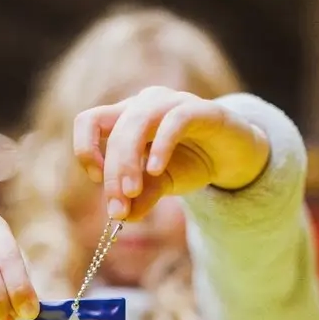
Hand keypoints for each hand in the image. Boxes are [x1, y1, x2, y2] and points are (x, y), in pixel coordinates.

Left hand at [73, 86, 269, 220]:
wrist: (233, 154)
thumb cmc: (190, 162)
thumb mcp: (160, 184)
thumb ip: (141, 197)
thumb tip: (122, 217)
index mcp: (127, 117)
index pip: (89, 121)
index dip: (85, 149)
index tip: (96, 180)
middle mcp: (145, 103)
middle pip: (115, 132)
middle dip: (112, 174)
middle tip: (118, 208)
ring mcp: (172, 102)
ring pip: (137, 123)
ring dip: (128, 162)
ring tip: (133, 193)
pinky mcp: (201, 109)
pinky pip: (174, 121)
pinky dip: (161, 146)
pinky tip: (156, 170)